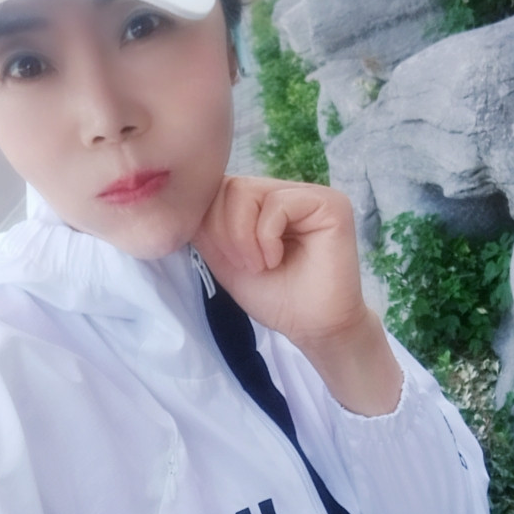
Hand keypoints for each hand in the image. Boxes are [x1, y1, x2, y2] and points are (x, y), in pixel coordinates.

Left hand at [193, 176, 365, 345]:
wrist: (313, 328)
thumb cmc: (274, 296)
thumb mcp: (226, 259)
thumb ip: (206, 228)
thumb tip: (184, 203)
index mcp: (262, 201)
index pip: (219, 187)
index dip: (210, 222)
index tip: (224, 259)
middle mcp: (285, 190)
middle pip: (229, 185)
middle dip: (224, 231)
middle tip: (245, 266)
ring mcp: (307, 193)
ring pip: (246, 191)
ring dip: (242, 236)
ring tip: (260, 266)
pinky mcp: (329, 203)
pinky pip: (276, 204)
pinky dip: (265, 238)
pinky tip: (276, 260)